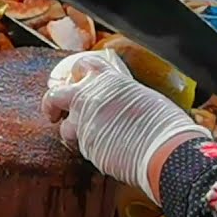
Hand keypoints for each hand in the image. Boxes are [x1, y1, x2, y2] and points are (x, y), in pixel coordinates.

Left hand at [42, 51, 210, 201]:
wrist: (164, 149)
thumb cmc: (164, 123)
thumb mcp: (143, 95)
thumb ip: (121, 95)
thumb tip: (117, 102)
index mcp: (108, 79)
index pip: (83, 66)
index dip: (76, 74)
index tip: (75, 80)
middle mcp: (90, 97)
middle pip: (55, 95)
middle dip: (51, 105)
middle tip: (54, 114)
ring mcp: (84, 122)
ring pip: (65, 128)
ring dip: (73, 133)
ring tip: (91, 138)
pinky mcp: (85, 146)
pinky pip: (82, 147)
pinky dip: (91, 149)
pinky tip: (108, 150)